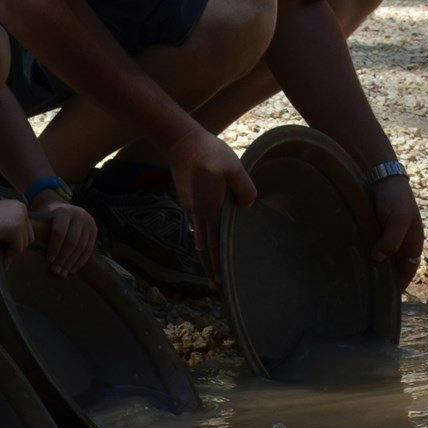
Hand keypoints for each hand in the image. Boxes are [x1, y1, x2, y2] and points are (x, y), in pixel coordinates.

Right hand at [0, 197, 34, 254]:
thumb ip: (9, 232)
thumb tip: (17, 251)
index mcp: (19, 207)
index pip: (26, 230)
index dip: (15, 241)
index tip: (4, 247)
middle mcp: (23, 210)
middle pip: (28, 237)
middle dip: (15, 246)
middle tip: (2, 252)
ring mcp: (21, 218)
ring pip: (23, 244)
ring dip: (12, 251)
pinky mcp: (16, 228)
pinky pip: (18, 248)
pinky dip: (9, 254)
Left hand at [30, 197, 97, 275]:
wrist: (63, 207)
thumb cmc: (48, 217)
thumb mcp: (43, 218)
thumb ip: (39, 231)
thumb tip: (28, 248)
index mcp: (64, 211)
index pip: (59, 232)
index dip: (54, 248)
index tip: (48, 260)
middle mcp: (79, 215)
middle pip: (72, 241)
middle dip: (63, 258)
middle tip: (56, 271)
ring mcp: (88, 222)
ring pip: (82, 246)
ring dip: (72, 262)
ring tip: (63, 273)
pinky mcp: (94, 229)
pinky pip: (89, 248)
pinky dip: (81, 260)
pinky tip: (73, 269)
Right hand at [167, 124, 256, 285]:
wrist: (180, 141)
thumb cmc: (208, 152)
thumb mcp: (233, 166)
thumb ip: (243, 187)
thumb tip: (247, 205)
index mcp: (210, 209)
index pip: (214, 245)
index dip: (217, 265)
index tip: (220, 283)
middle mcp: (199, 213)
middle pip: (204, 247)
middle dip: (211, 267)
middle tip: (218, 286)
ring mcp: (192, 206)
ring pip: (201, 237)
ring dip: (207, 254)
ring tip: (214, 268)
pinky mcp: (190, 199)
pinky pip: (198, 225)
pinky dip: (204, 238)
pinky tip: (209, 240)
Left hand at [371, 175, 423, 289]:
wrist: (381, 175)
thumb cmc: (396, 197)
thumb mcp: (399, 219)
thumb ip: (391, 240)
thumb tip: (379, 260)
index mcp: (413, 242)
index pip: (409, 269)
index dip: (402, 282)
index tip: (389, 296)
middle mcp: (400, 243)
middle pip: (395, 267)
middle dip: (386, 279)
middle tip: (371, 293)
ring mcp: (386, 238)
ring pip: (382, 260)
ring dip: (375, 269)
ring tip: (360, 282)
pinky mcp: (373, 232)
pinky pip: (371, 249)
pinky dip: (365, 257)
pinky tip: (355, 265)